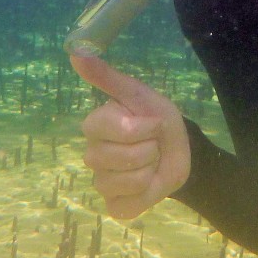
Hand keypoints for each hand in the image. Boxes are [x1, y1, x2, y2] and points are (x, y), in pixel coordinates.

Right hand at [70, 55, 191, 219]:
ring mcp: (102, 182)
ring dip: (150, 170)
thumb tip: (76, 52)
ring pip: (126, 181)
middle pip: (121, 157)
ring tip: (151, 162)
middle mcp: (92, 155)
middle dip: (148, 149)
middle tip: (152, 143)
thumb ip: (107, 77)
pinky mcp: (114, 206)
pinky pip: (128, 205)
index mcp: (95, 126)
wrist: (181, 150)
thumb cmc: (158, 118)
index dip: (141, 128)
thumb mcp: (138, 94)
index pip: (113, 128)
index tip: (153, 123)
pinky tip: (148, 184)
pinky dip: (146, 195)